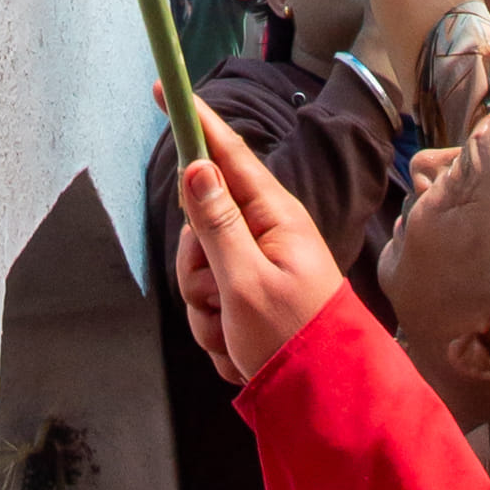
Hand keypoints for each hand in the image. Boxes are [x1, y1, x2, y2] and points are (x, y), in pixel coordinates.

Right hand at [173, 127, 347, 386]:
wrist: (326, 399)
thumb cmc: (295, 339)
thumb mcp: (246, 283)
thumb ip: (216, 224)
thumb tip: (196, 166)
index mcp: (273, 218)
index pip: (227, 155)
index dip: (194, 121)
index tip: (163, 90)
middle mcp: (266, 235)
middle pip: (199, 225)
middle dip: (196, 270)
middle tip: (217, 301)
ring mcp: (259, 267)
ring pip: (200, 270)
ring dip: (208, 311)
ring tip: (236, 338)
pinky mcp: (252, 298)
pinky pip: (211, 304)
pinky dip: (218, 333)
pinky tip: (241, 353)